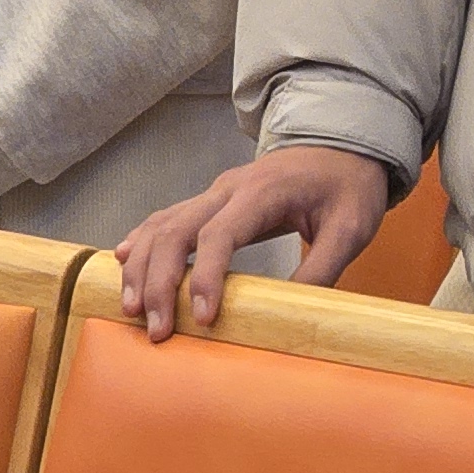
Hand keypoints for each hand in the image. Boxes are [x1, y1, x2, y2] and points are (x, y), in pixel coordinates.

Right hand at [115, 145, 390, 339]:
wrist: (344, 144)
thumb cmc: (348, 186)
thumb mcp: (351, 227)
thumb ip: (323, 268)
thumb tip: (293, 317)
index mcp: (264, 191)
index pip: (220, 232)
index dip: (205, 276)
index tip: (202, 318)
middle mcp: (230, 187)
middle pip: (177, 229)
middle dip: (158, 279)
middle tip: (154, 329)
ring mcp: (216, 190)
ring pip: (163, 223)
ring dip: (141, 264)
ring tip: (130, 309)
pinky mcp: (211, 199)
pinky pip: (166, 217)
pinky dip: (141, 240)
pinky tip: (122, 262)